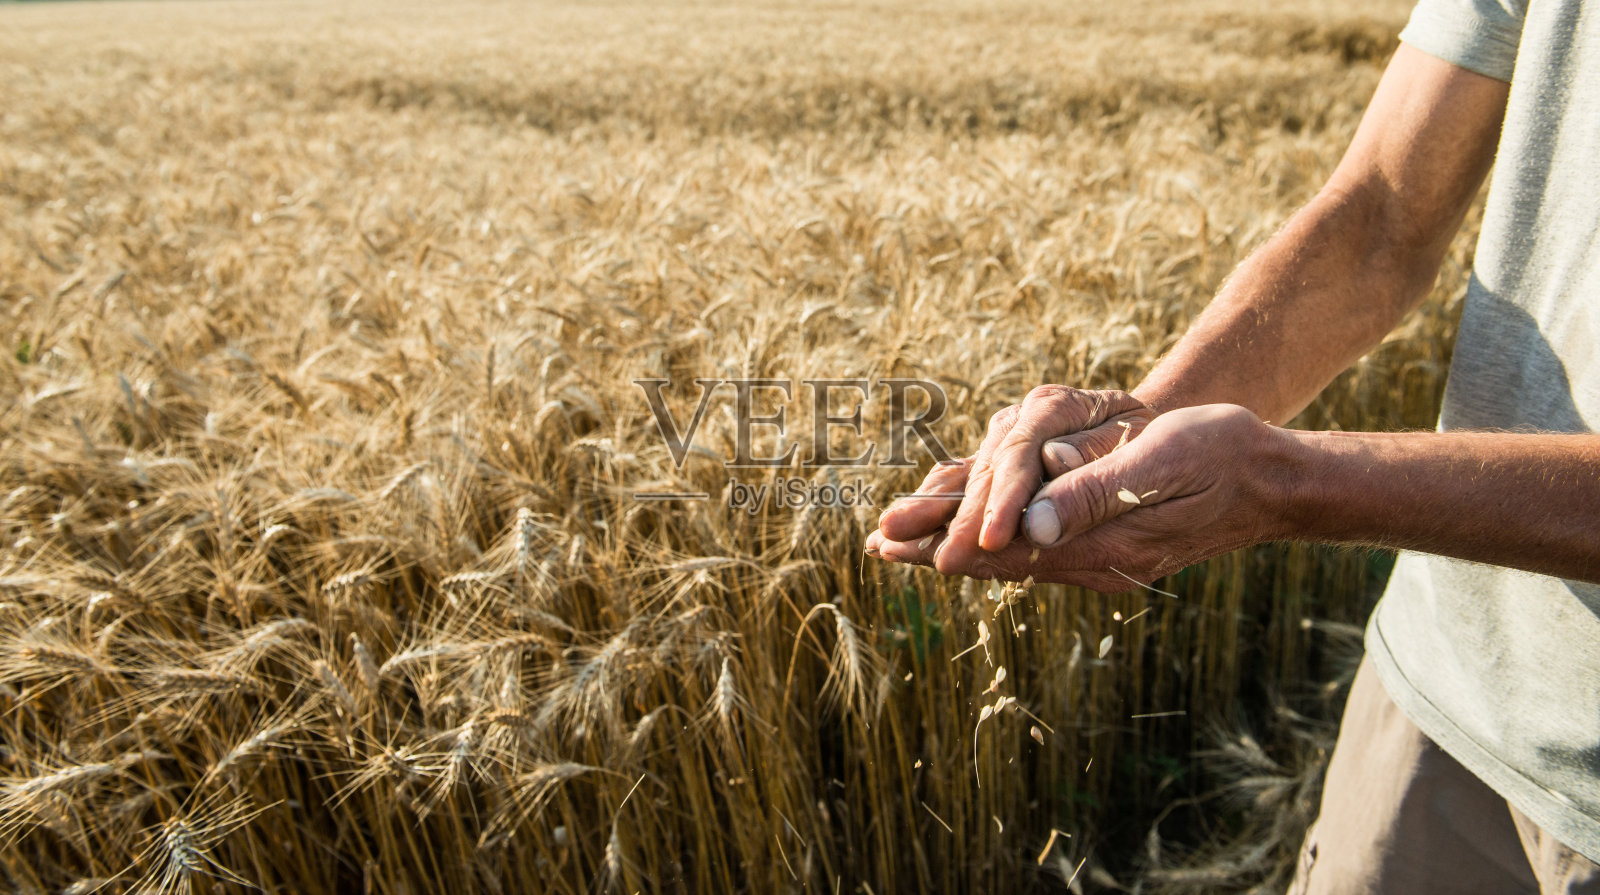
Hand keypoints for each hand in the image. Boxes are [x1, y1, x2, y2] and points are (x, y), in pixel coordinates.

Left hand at [866, 404, 1298, 591]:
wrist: (1269, 480)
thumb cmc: (1219, 457)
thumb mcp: (1159, 464)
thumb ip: (1092, 494)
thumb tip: (1026, 525)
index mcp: (1102, 542)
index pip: (1008, 548)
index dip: (948, 544)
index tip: (897, 545)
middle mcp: (1094, 559)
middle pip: (999, 557)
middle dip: (935, 548)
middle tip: (877, 545)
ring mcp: (1101, 556)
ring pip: (1013, 555)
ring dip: (957, 547)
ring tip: (903, 545)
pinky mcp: (1107, 545)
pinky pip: (1037, 548)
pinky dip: (994, 543)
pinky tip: (969, 539)